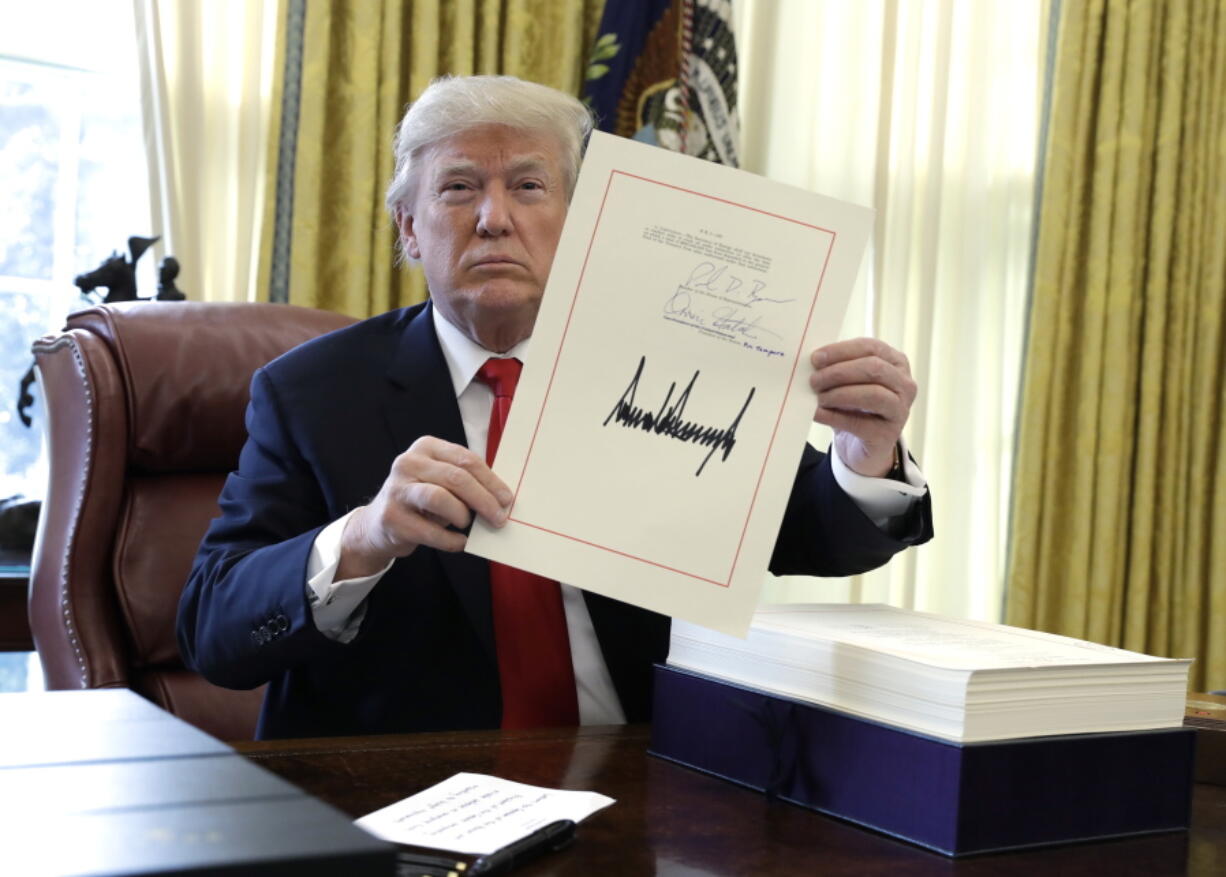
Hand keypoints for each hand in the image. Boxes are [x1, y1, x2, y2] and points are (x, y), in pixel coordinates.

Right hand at [337, 436, 512, 578]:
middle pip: (456, 477)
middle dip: (483, 499)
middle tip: (499, 517)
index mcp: (426, 447)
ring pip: (440, 498)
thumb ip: (465, 481)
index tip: (507, 499)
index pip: (465, 459)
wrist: (379, 524)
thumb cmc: (421, 500)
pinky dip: (451, 540)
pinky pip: (430, 531)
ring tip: (470, 525)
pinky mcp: (391, 518)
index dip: (490, 480)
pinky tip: (460, 542)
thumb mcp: (440, 480)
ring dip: (463, 515)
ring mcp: (397, 490)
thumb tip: (501, 498)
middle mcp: (408, 463)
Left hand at [810, 338, 916, 477]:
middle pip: (873, 368)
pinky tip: (817, 414)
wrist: (859, 445)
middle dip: (839, 372)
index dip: (842, 351)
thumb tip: (814, 361)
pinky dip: (834, 417)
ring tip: (818, 398)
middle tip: (814, 380)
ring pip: (873, 394)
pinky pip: (860, 423)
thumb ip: (837, 368)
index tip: (816, 358)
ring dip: (840, 394)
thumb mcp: (848, 382)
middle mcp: (904, 384)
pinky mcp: (888, 435)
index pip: (871, 348)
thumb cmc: (853, 406)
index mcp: (896, 363)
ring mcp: (900, 410)